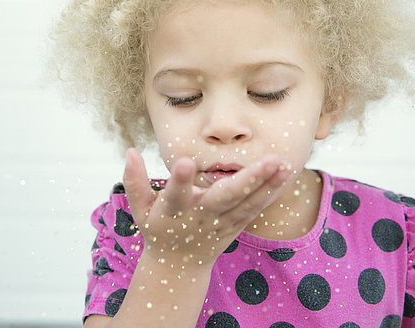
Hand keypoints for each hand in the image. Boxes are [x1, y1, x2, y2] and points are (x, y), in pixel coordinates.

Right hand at [123, 148, 291, 269]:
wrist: (179, 266)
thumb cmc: (158, 229)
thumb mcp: (139, 209)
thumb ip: (134, 180)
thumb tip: (129, 150)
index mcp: (173, 212)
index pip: (175, 195)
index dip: (179, 180)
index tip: (184, 161)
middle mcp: (200, 217)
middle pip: (224, 199)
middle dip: (246, 180)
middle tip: (268, 160)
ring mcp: (221, 223)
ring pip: (246, 203)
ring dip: (265, 184)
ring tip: (281, 162)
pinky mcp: (236, 225)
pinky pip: (255, 209)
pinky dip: (270, 192)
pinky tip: (285, 173)